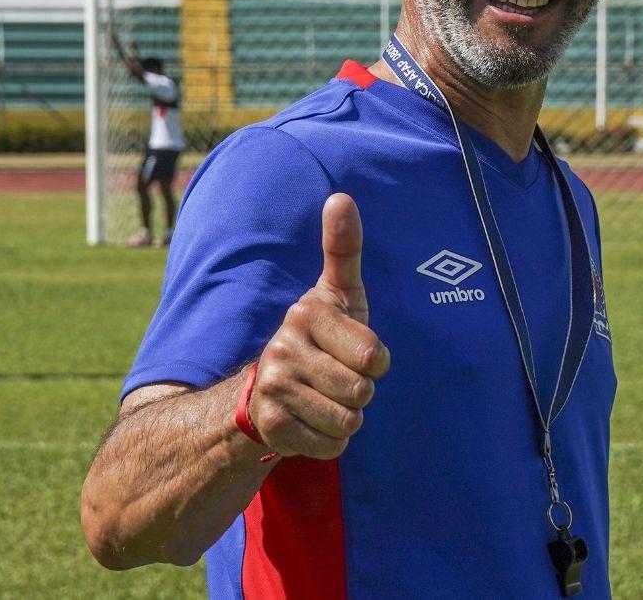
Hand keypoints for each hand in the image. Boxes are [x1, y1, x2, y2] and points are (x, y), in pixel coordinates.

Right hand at [249, 193, 389, 458]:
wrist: (266, 392)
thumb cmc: (321, 336)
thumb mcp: (338, 293)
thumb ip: (343, 248)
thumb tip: (341, 196)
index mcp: (306, 313)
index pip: (374, 356)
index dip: (376, 361)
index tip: (354, 351)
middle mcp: (283, 347)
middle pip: (362, 391)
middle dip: (360, 392)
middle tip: (336, 378)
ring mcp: (274, 388)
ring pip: (349, 422)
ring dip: (347, 418)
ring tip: (324, 398)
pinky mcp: (272, 427)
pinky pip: (332, 446)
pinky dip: (331, 442)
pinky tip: (311, 422)